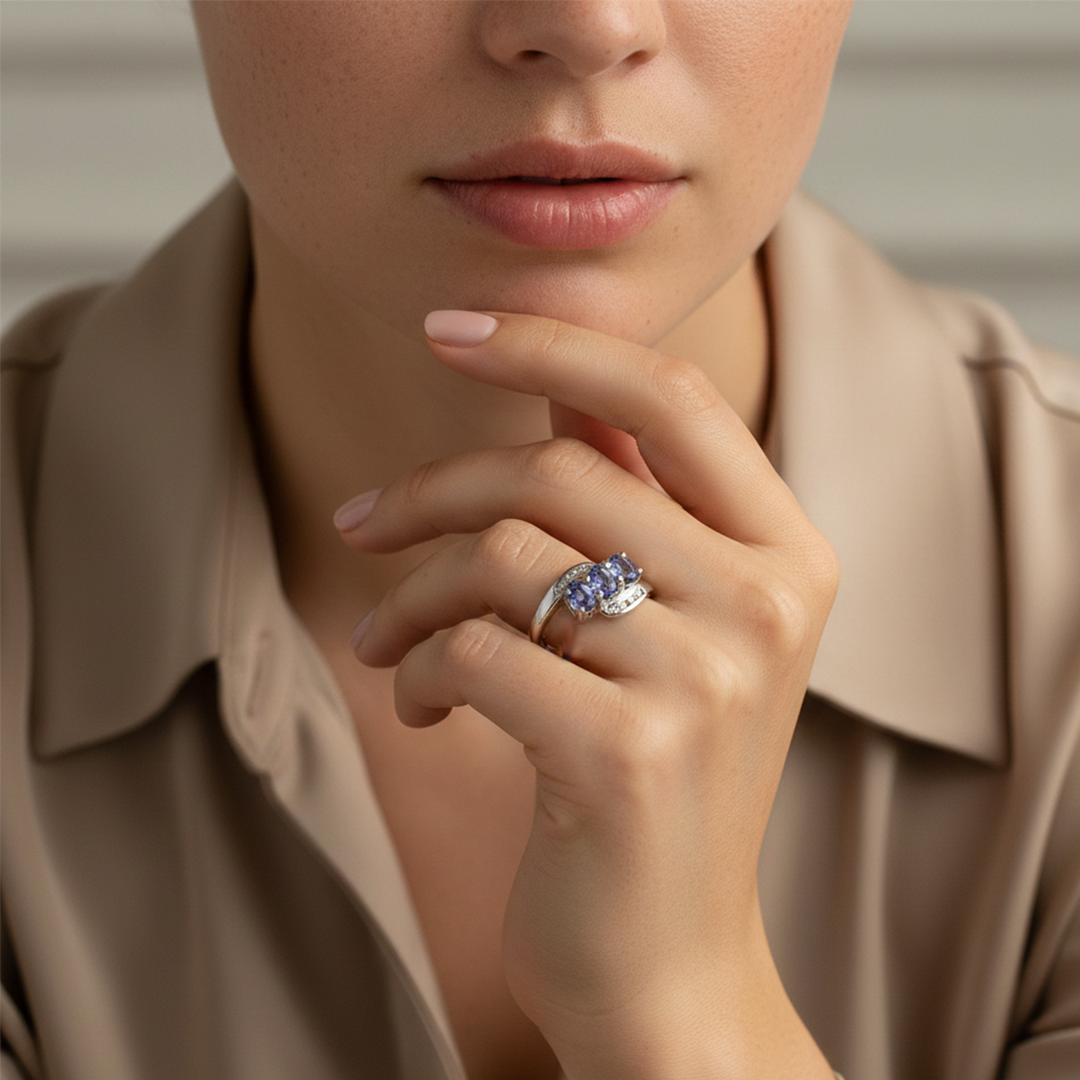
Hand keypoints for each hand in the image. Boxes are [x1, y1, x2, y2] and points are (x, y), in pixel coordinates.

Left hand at [336, 310, 838, 1078]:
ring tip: (383, 640)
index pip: (669, 396)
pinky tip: (418, 705)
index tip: (445, 328)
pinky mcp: (625, 753)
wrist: (668, 957)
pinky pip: (471, 652)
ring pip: (501, 559)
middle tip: (360, 526)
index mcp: (790, 554)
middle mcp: (767, 603)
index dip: (551, 345)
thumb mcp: (672, 627)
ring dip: (410, 594)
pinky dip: (415, 670)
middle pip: (556, 473)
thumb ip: (632, 502)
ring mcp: (705, 678)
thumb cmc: (655, 775)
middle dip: (430, 490)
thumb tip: (557, 389)